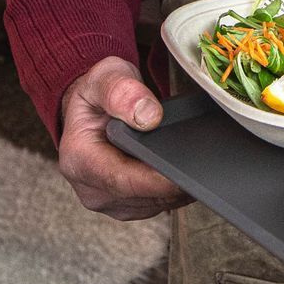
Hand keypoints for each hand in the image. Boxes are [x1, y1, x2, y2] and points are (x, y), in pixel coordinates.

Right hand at [57, 57, 189, 220]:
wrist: (93, 107)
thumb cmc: (98, 92)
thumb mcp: (105, 77)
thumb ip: (122, 92)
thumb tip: (149, 117)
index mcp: (78, 159)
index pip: (122, 180)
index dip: (156, 181)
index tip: (185, 173)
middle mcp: (89, 187)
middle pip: (141, 197)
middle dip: (173, 184)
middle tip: (205, 163)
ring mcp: (108, 200)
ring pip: (153, 205)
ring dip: (176, 190)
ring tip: (195, 164)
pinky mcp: (125, 205)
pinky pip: (156, 205)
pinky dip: (172, 192)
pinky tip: (183, 171)